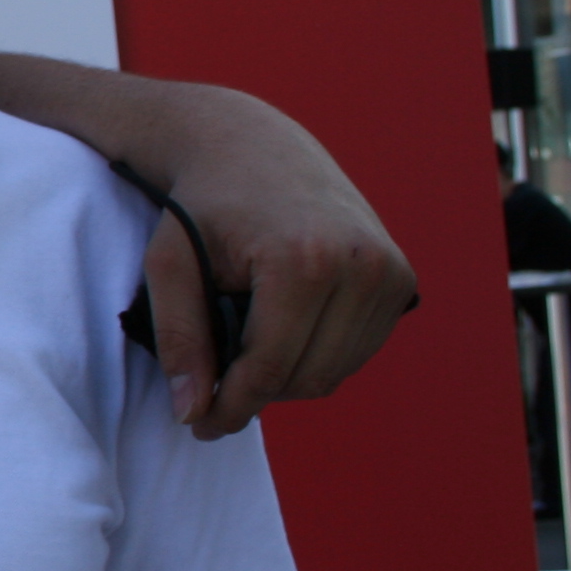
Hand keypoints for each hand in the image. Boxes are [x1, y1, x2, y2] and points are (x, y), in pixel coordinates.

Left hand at [140, 91, 417, 437]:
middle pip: (308, 378)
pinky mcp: (401, 276)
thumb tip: (191, 412)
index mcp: (304, 259)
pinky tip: (282, 330)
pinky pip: (359, 349)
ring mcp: (389, 269)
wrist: (252, 144)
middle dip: (257, 397)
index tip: (200, 426)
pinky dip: (319, 356)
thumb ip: (179, 340)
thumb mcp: (169, 266)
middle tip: (214, 395)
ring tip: (244, 354)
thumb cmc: (201, 205)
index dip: (231, 408)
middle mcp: (360, 263)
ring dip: (288, 378)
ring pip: (337, 371)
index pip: (270, 369)